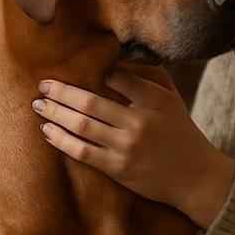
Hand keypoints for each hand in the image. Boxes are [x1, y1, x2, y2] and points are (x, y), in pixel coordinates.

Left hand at [32, 69, 234, 226]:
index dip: (95, 71)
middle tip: (43, 85)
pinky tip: (48, 132)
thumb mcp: (172, 100)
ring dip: (55, 114)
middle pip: (89, 102)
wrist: (195, 177)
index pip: (117, 77)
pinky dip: (62, 140)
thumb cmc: (180, 132)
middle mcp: (139, 122)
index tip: (77, 67)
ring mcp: (127, 147)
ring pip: (81, 126)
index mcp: (155, 100)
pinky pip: (82, 152)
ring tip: (39, 105)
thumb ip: (148, 77)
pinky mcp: (118, 169)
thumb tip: (116, 57)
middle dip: (61, 92)